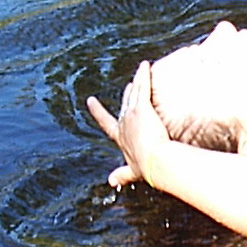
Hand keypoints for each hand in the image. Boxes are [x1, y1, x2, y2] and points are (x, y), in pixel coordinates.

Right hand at [86, 61, 170, 188]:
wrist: (155, 161)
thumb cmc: (146, 167)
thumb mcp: (132, 171)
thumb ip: (122, 174)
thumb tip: (110, 181)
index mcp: (120, 137)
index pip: (107, 123)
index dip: (99, 112)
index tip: (92, 102)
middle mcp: (123, 123)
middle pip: (123, 105)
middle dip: (126, 94)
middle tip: (129, 86)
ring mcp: (131, 113)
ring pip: (134, 92)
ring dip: (137, 80)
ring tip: (141, 70)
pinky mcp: (142, 107)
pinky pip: (143, 86)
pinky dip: (143, 74)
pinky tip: (145, 65)